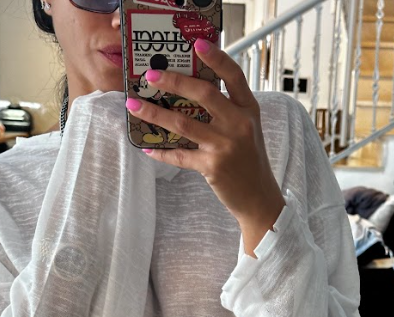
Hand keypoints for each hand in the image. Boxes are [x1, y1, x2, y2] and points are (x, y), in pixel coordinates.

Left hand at [126, 39, 285, 240]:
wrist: (259, 197)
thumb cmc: (249, 160)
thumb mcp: (247, 129)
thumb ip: (228, 110)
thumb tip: (192, 91)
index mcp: (249, 109)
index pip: (233, 76)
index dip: (216, 58)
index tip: (197, 43)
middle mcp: (239, 124)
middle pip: (204, 93)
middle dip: (173, 81)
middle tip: (150, 75)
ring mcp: (226, 145)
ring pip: (184, 123)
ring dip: (155, 113)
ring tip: (134, 105)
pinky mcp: (213, 166)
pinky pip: (180, 155)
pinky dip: (162, 152)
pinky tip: (148, 148)